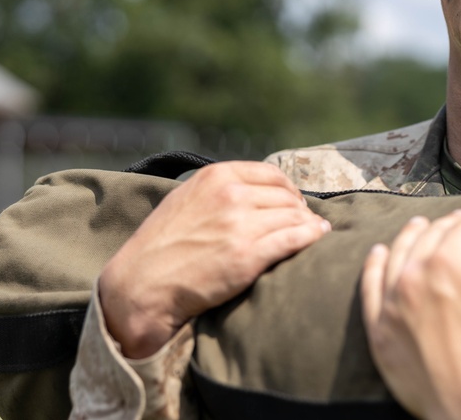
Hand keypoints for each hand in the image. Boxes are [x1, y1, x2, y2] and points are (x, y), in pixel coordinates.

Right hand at [99, 161, 330, 357]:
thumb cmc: (161, 245)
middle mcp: (230, 195)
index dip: (288, 189)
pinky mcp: (248, 256)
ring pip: (294, 216)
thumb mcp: (186, 199)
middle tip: (304, 222)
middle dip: (298, 209)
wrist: (142, 286)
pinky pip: (294, 239)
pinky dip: (311, 236)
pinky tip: (318, 237)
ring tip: (313, 232)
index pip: (271, 175)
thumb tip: (257, 189)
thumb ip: (219, 188)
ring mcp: (240, 225)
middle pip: (286, 197)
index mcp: (216, 177)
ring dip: (308, 224)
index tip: (293, 202)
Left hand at [361, 207, 460, 419]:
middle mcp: (414, 276)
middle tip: (458, 222)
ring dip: (411, 236)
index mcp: (450, 261)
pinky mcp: (379, 329)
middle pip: (429, 237)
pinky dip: (374, 265)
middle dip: (447, 226)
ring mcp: (392, 303)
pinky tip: (379, 253)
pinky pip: (370, 286)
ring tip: (420, 227)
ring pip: (397, 255)